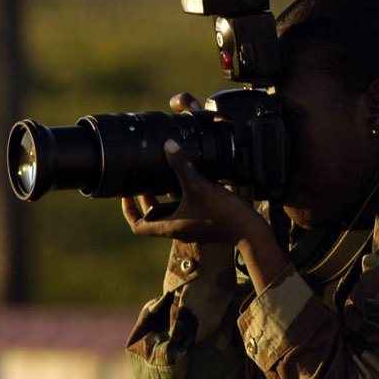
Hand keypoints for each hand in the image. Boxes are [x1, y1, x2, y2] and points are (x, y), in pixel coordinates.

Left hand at [120, 140, 269, 247]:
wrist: (250, 231)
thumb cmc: (223, 215)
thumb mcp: (199, 186)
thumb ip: (182, 165)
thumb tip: (168, 146)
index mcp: (169, 226)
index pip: (137, 225)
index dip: (128, 210)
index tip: (127, 193)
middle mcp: (177, 229)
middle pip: (151, 218)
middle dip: (146, 199)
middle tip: (144, 180)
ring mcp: (190, 226)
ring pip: (168, 213)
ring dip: (163, 197)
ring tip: (162, 176)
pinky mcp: (203, 222)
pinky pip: (184, 210)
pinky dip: (181, 197)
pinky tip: (188, 180)